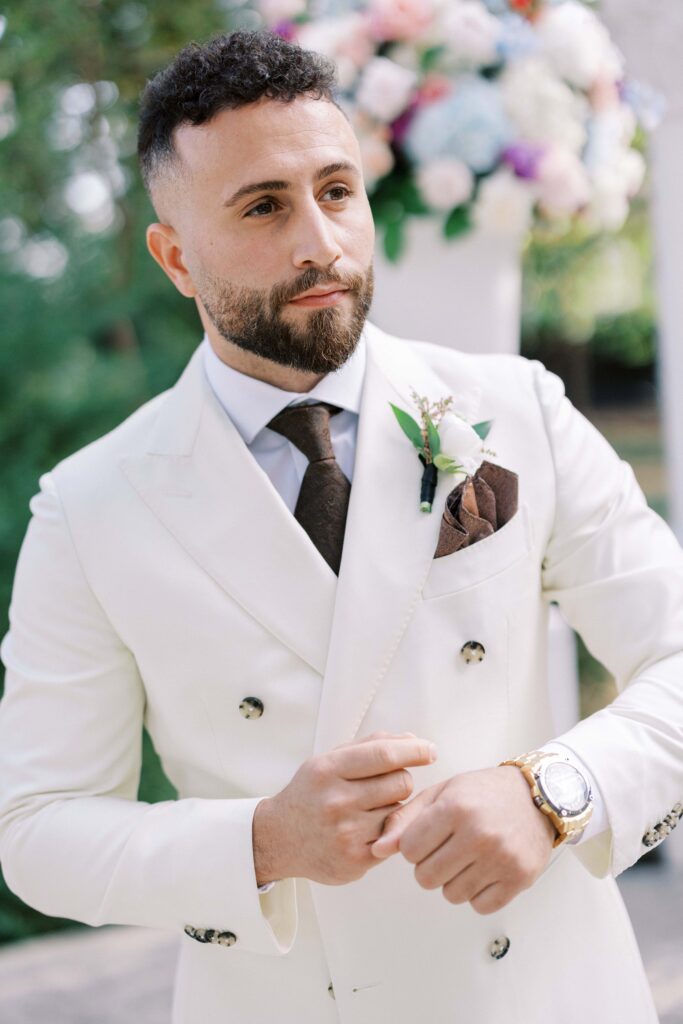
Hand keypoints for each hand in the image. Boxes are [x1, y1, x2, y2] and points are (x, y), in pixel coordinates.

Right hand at [253, 730, 436, 885]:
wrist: (280, 838)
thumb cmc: (311, 793)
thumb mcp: (329, 760)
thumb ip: (370, 745)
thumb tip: (412, 739)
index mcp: (328, 769)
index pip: (384, 755)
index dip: (414, 750)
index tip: (429, 750)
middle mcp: (336, 800)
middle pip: (400, 783)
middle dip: (400, 780)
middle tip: (383, 786)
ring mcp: (346, 833)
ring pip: (400, 810)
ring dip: (392, 807)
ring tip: (369, 809)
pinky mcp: (356, 861)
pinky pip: (393, 838)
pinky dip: (388, 831)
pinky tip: (368, 829)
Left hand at [369, 765, 556, 914]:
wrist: (536, 796)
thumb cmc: (483, 792)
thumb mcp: (442, 793)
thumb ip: (405, 819)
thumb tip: (377, 848)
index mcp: (455, 808)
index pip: (408, 850)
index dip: (413, 845)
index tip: (427, 837)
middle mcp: (479, 834)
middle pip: (426, 877)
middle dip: (429, 865)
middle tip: (446, 849)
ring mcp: (501, 858)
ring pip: (451, 894)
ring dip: (453, 880)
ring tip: (467, 857)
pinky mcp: (519, 878)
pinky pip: (479, 905)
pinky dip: (477, 893)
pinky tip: (484, 869)